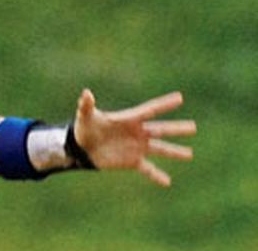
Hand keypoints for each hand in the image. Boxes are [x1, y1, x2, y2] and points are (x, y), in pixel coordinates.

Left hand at [73, 89, 195, 186]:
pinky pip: (148, 169)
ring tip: (190, 154)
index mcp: (129, 119)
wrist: (81, 148)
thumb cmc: (84, 128)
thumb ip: (86, 105)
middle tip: (194, 127)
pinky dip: (157, 175)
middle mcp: (137, 132)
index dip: (164, 104)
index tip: (180, 97)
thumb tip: (86, 93)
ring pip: (160, 149)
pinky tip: (167, 182)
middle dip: (176, 129)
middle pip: (160, 130)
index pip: (150, 110)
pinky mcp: (132, 161)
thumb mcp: (85, 116)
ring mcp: (137, 147)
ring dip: (174, 152)